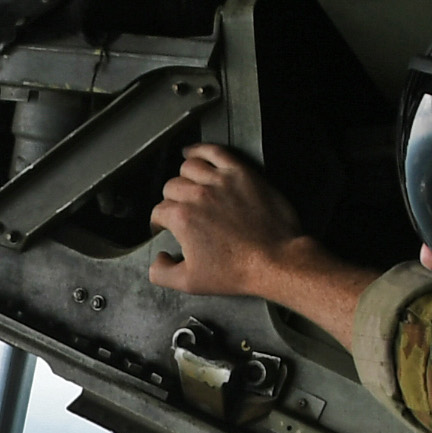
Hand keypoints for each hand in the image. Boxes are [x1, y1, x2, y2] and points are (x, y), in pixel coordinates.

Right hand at [150, 146, 381, 343]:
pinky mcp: (241, 173)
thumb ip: (162, 273)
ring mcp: (220, 181)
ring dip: (184, 177)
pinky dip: (200, 149)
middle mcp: (197, 195)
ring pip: (189, 167)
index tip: (165, 227)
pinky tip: (193, 153)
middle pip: (171, 187)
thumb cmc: (236, 271)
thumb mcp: (190, 283)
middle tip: (180, 210)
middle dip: (171, 200)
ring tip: (188, 185)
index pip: (159, 212)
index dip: (159, 222)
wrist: (275, 260)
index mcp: (182, 218)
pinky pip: (214, 151)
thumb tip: (156, 260)